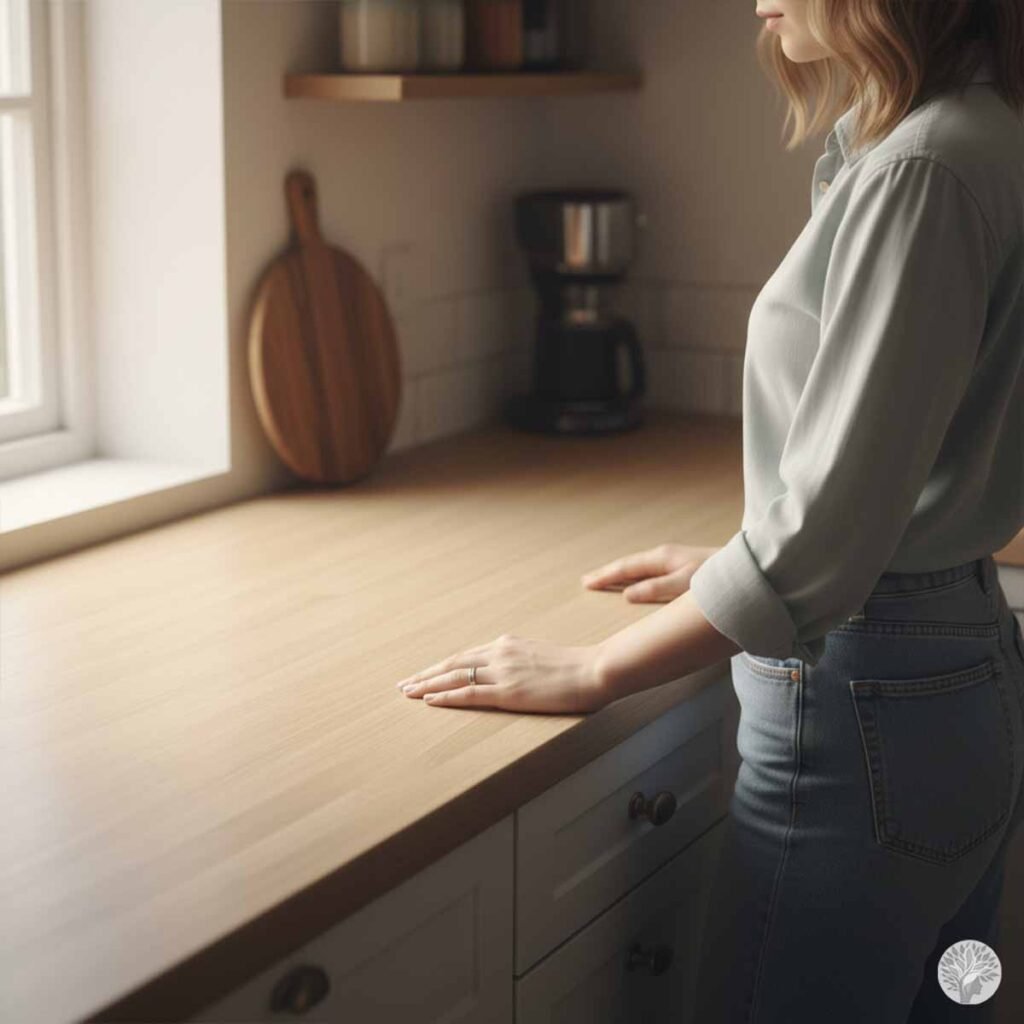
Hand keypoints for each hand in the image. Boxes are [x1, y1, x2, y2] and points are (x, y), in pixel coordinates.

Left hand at [394, 633, 607, 713]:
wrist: (595, 669)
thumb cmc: (577, 667)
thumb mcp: (543, 657)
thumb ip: (522, 662)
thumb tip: (513, 673)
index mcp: (508, 645)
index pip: (466, 655)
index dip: (442, 666)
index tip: (424, 673)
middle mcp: (500, 653)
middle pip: (453, 663)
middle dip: (426, 674)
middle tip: (404, 684)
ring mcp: (503, 672)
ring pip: (455, 677)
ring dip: (427, 685)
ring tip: (407, 692)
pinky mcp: (509, 691)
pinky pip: (469, 693)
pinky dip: (446, 696)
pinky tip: (429, 700)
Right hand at [580, 543, 719, 602]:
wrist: (752, 567)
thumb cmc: (718, 579)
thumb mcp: (686, 585)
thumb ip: (657, 589)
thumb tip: (627, 594)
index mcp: (662, 558)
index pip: (625, 567)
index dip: (605, 576)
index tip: (586, 583)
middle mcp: (666, 556)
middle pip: (630, 565)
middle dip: (608, 573)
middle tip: (587, 581)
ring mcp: (676, 560)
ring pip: (640, 567)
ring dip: (622, 574)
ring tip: (606, 581)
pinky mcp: (684, 567)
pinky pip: (651, 571)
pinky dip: (636, 576)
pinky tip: (639, 583)